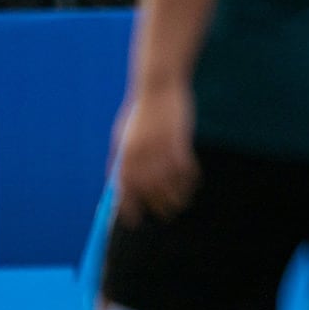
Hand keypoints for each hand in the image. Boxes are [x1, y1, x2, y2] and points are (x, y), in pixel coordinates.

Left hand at [112, 84, 199, 225]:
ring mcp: (161, 150)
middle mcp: (141, 156)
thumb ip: (119, 160)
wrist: (158, 87)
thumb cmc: (139, 112)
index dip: (129, 210)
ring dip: (178, 197)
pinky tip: (192, 182)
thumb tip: (116, 183)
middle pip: (150, 193)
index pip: (125, 192)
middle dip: (159, 207)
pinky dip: (191, 179)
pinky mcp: (180, 143)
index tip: (135, 221)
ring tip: (181, 202)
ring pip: (171, 184)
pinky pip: (187, 170)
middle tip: (166, 214)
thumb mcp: (121, 135)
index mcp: (124, 156)